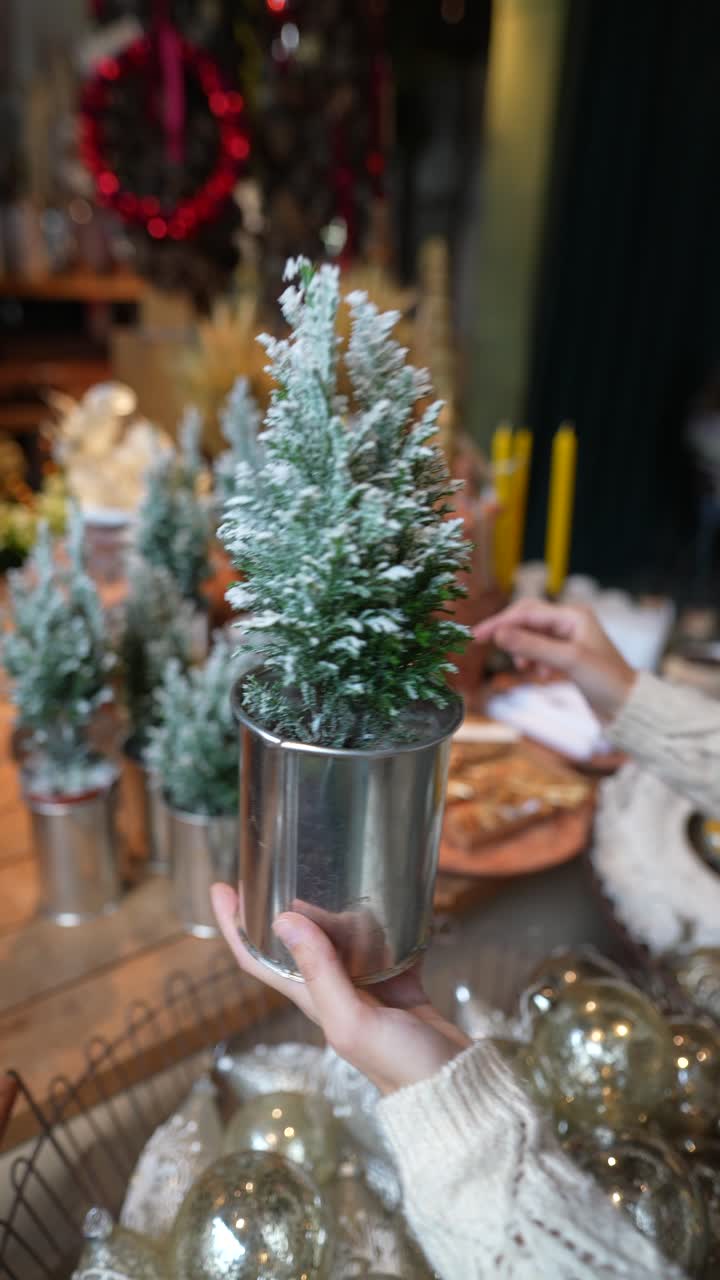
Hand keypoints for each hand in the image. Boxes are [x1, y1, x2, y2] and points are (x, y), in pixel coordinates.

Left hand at [211, 884, 470, 1095]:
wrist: (454, 1087)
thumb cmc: (400, 1064)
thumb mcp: (353, 1019)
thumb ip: (321, 972)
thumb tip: (285, 920)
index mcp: (312, 1001)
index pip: (258, 959)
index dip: (235, 926)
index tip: (222, 887)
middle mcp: (332, 992)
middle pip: (297, 942)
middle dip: (286, 907)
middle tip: (285, 867)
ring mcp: (367, 988)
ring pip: (341, 939)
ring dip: (337, 910)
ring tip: (338, 877)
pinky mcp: (399, 985)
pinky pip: (386, 945)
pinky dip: (387, 925)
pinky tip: (391, 904)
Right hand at [474, 600, 635, 720]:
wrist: (628, 708)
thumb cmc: (606, 681)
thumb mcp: (568, 661)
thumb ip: (532, 646)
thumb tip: (499, 634)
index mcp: (573, 615)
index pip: (527, 612)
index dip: (500, 622)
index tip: (477, 635)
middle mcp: (570, 623)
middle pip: (527, 619)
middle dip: (507, 632)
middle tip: (482, 643)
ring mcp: (569, 640)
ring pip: (531, 637)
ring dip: (522, 651)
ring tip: (525, 669)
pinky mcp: (567, 657)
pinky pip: (539, 652)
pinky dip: (533, 661)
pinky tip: (541, 675)